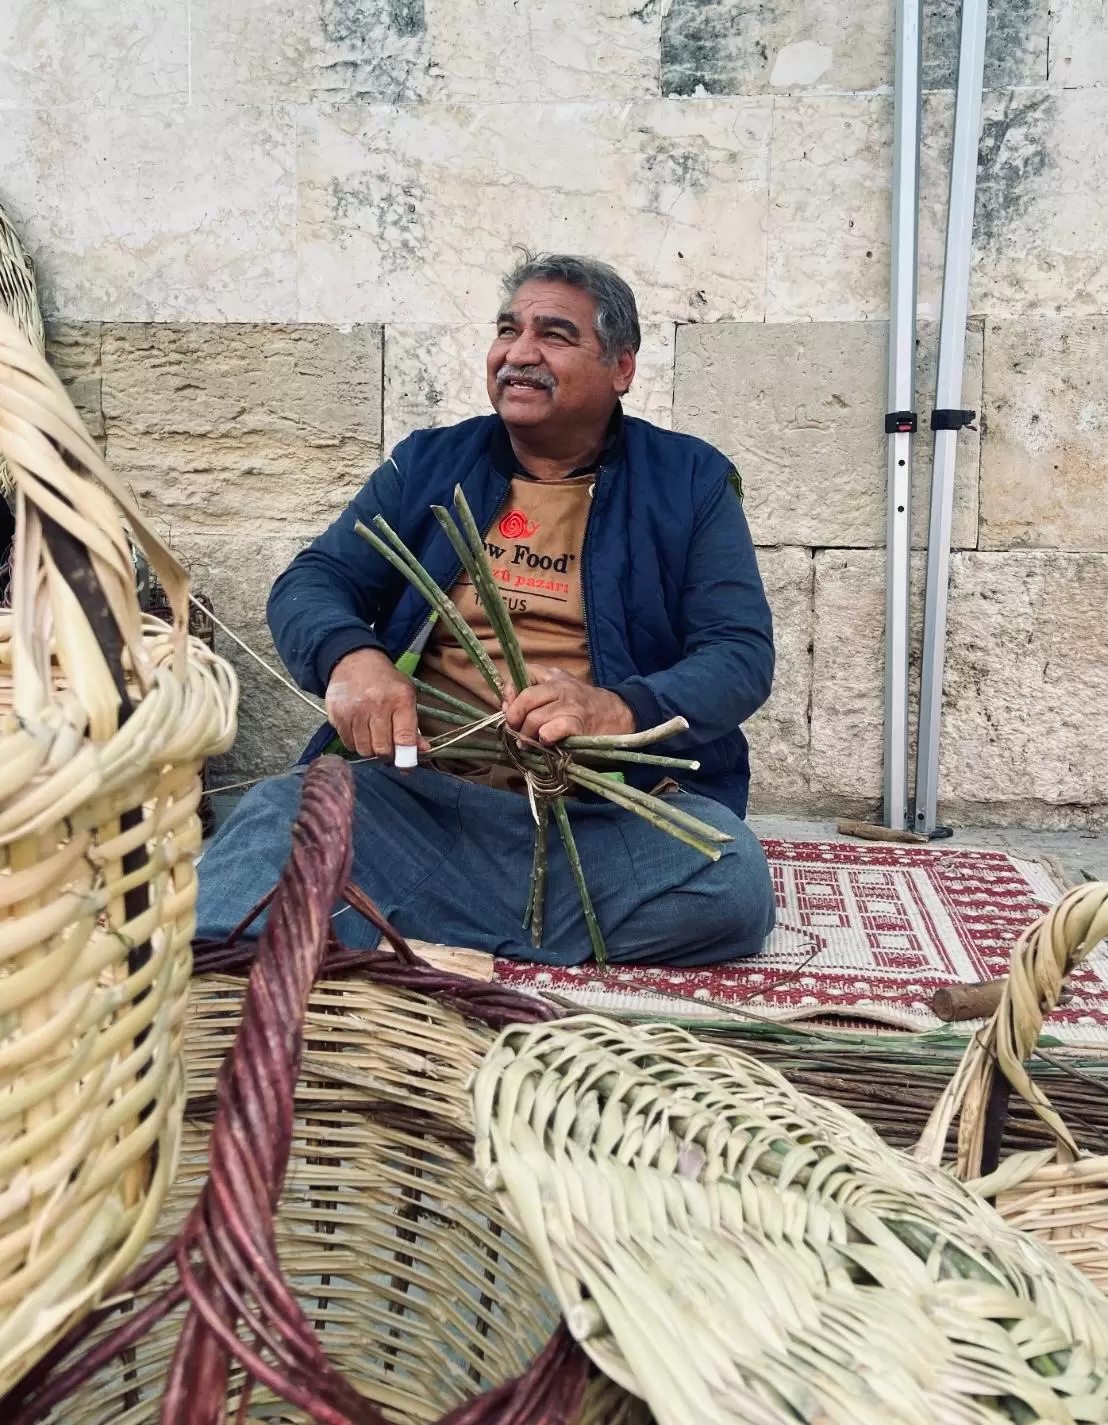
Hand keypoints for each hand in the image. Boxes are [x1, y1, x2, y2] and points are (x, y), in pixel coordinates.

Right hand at [324, 648, 429, 761]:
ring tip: (373, 737)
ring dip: (370, 750)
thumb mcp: (406, 695)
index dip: (406, 758)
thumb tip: (423, 750)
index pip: (404, 738)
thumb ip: (414, 725)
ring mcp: (355, 711)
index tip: (406, 766)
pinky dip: (355, 743)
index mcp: (400, 699)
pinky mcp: (337, 715)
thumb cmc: (385, 682)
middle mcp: (377, 705)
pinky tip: (359, 731)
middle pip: (382, 749)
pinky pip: (348, 744)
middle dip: (387, 755)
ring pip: (364, 750)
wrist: (354, 660)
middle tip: (388, 750)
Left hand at [503, 666, 634, 745]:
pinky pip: (551, 730)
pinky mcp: (578, 724)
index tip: (507, 709)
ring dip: (527, 735)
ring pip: (535, 718)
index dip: (510, 692)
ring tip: (529, 742)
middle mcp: (561, 687)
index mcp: (553, 676)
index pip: (524, 674)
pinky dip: (544, 738)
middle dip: (514, 718)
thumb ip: (532, 695)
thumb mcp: (558, 691)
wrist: (617, 715)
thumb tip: (503, 706)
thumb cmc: (581, 706)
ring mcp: (570, 705)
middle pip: (526, 698)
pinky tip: (546, 742)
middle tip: (515, 731)